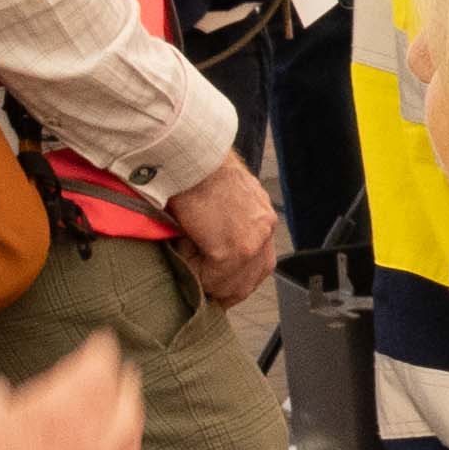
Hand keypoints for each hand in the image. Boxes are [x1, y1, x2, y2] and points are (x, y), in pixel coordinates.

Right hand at [166, 158, 286, 312]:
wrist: (191, 156)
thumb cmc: (197, 170)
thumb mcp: (223, 195)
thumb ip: (227, 222)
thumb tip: (210, 248)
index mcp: (263, 216)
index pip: (259, 264)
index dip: (236, 279)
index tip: (217, 286)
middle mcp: (265, 229)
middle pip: (250, 279)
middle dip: (225, 290)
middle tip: (203, 293)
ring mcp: (253, 242)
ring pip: (232, 284)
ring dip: (207, 283)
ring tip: (186, 266)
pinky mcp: (234, 250)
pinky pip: (213, 278)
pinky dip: (195, 273)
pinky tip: (183, 252)